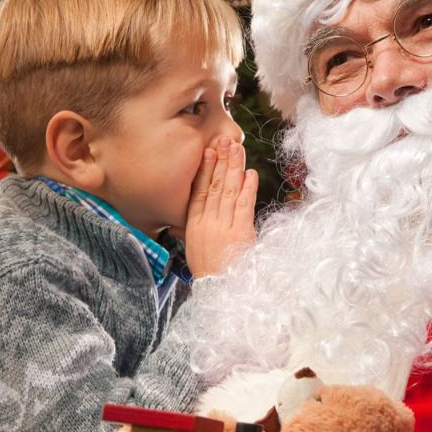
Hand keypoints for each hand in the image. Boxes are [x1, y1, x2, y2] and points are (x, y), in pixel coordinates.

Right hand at [179, 137, 256, 277]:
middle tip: (226, 140)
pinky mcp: (240, 234)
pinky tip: (250, 174)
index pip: (199, 191)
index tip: (209, 151)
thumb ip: (190, 231)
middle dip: (221, 161)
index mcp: (194, 225)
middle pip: (215, 186)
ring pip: (229, 191)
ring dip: (234, 168)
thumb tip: (181, 222)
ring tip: (237, 149)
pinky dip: (248, 189)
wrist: (219, 291)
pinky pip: (244, 207)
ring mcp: (224, 228)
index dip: (205, 170)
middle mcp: (208, 223)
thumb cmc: (208, 272)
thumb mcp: (193, 248)